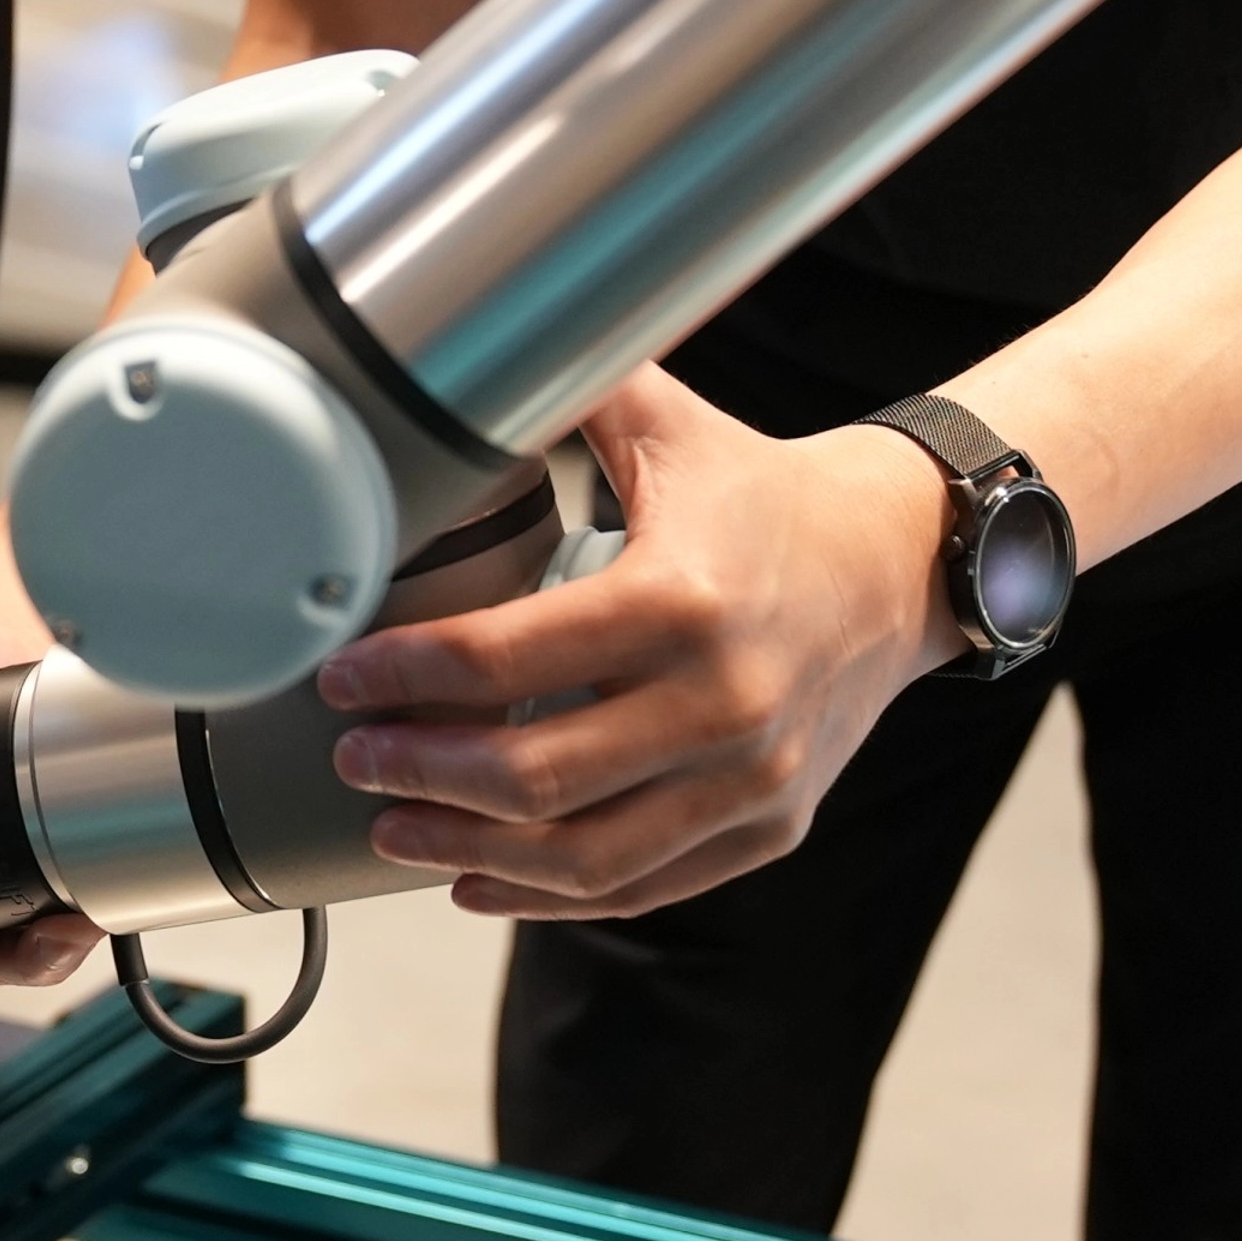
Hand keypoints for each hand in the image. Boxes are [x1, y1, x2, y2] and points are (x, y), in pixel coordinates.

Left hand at [318, 367, 962, 918]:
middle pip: (531, 776)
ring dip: (467, 851)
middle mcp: (726, 702)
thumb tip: (450, 345)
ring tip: (394, 826)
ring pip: (582, 855)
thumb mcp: (669, 427)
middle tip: (355, 756)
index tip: (341, 678)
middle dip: (418, 773)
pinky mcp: (770, 829)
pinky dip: (548, 895)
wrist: (899, 562)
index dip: (403, 675)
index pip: (504, 659)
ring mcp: (753, 780)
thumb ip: (565, 383)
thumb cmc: (763, 495)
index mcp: (682, 598)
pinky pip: (641, 887)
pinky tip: (477, 878)